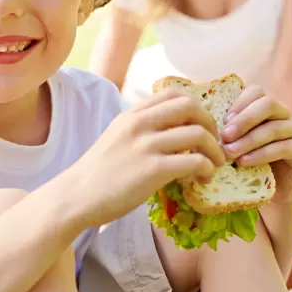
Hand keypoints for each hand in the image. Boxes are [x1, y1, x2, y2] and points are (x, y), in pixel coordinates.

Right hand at [67, 89, 226, 227]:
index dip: (196, 107)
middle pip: (191, 107)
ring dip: (214, 150)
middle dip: (211, 124)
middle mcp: (141, 123)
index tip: (202, 125)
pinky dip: (207, 168)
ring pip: (198, 134)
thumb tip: (175, 130)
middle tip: (215, 143)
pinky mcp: (152, 170)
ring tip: (215, 164)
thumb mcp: (118, 136)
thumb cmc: (99, 173)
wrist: (76, 197)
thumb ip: (143, 128)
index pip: (174, 94)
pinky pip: (194, 161)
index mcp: (133, 114)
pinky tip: (203, 177)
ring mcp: (146, 145)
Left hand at [219, 85, 291, 205]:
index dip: (238, 104)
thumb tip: (200, 121)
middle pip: (268, 104)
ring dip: (249, 140)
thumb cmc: (246, 162)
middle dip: (244, 120)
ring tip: (230, 153)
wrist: (269, 190)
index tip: (222, 123)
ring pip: (274, 127)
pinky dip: (262, 154)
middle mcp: (284, 113)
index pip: (256, 92)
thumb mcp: (234, 142)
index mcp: (267, 106)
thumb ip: (225, 130)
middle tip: (224, 136)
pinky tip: (245, 162)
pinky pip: (283, 147)